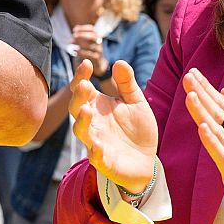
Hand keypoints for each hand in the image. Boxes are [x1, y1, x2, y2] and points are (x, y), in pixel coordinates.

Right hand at [70, 59, 157, 192]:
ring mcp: (95, 141)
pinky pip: (95, 156)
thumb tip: (119, 62)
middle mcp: (92, 122)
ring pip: (81, 131)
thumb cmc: (137, 129)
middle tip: (84, 85)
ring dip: (82, 121)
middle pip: (76, 107)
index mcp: (97, 105)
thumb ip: (127, 84)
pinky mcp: (103, 161)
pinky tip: (98, 146)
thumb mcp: (136, 103)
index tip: (86, 63)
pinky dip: (95, 151)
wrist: (147, 160)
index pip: (82, 88)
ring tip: (87, 110)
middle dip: (78, 97)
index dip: (80, 76)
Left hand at [71, 24, 106, 77]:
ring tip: (72, 43)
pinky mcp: (97, 58)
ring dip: (80, 44)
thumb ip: (80, 36)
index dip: (83, 28)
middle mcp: (98, 42)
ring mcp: (99, 50)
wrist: (96, 65)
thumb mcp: (84, 43)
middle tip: (73, 36)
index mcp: (95, 36)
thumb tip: (75, 29)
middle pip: (93, 36)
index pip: (92, 29)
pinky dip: (82, 52)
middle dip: (82, 35)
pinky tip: (75, 51)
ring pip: (91, 46)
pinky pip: (90, 55)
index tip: (74, 30)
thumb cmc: (87, 51)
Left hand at [182, 68, 223, 223]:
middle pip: (222, 113)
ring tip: (191, 94)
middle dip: (204, 93)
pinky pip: (223, 155)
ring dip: (204, 111)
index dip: (210, 89)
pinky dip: (212, 141)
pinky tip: (202, 128)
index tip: (195, 73)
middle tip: (189, 74)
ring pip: (220, 130)